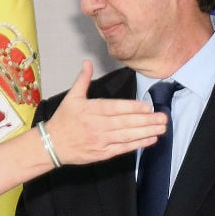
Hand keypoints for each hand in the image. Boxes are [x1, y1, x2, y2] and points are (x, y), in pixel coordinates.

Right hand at [43, 60, 166, 164]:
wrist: (51, 144)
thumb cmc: (63, 120)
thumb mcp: (71, 97)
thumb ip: (82, 80)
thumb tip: (87, 63)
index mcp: (91, 110)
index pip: (116, 108)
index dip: (133, 108)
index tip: (148, 107)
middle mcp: (97, 126)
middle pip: (125, 123)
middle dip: (146, 121)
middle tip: (163, 118)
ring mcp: (101, 140)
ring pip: (127, 136)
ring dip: (146, 132)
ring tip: (161, 128)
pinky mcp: (102, 153)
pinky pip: (122, 148)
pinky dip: (137, 145)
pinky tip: (150, 140)